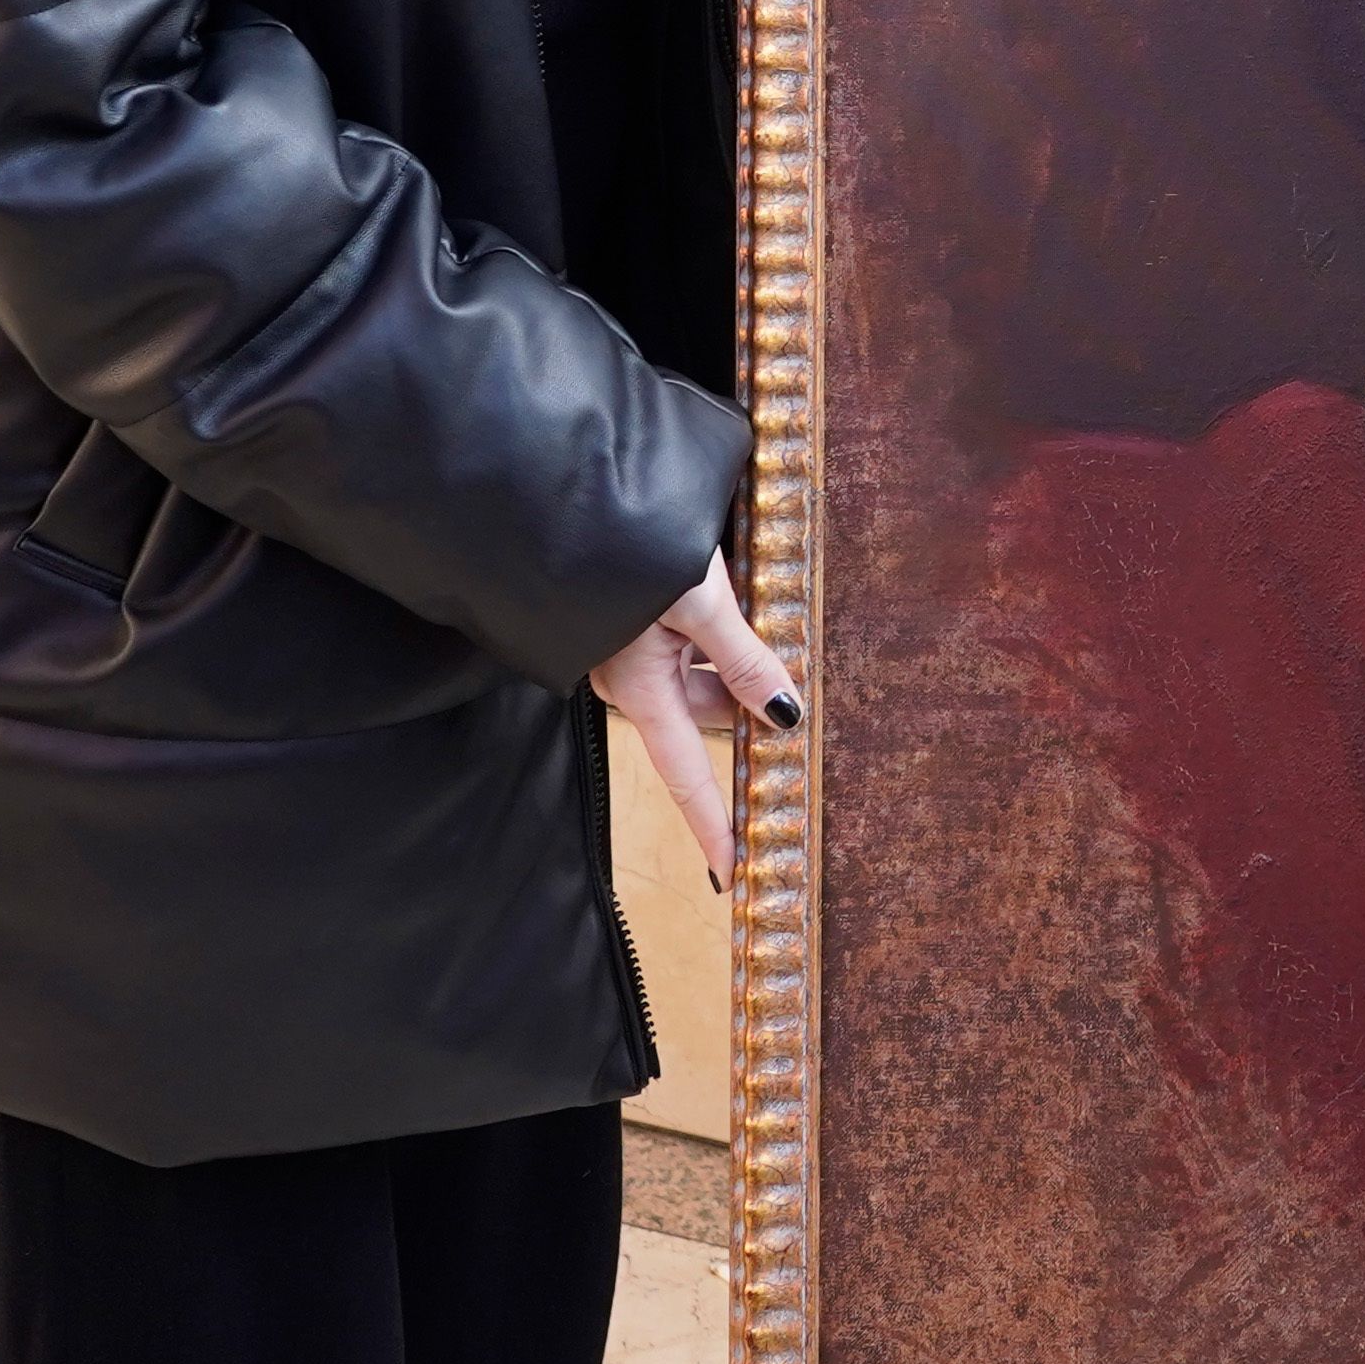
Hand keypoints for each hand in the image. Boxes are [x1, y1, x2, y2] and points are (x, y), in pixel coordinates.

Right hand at [588, 562, 795, 884]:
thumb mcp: (699, 602)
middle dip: (747, 705)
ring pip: (697, 674)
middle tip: (797, 687)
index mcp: (638, 687)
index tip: (730, 872)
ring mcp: (626, 647)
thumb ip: (744, 660)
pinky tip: (746, 596)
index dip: (711, 824)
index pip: (684, 775)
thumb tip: (786, 716)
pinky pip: (687, 642)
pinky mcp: (632, 616)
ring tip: (771, 619)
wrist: (567, 491)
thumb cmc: (628, 543)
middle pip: (702, 715)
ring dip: (736, 659)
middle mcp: (628, 677)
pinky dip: (720, 633)